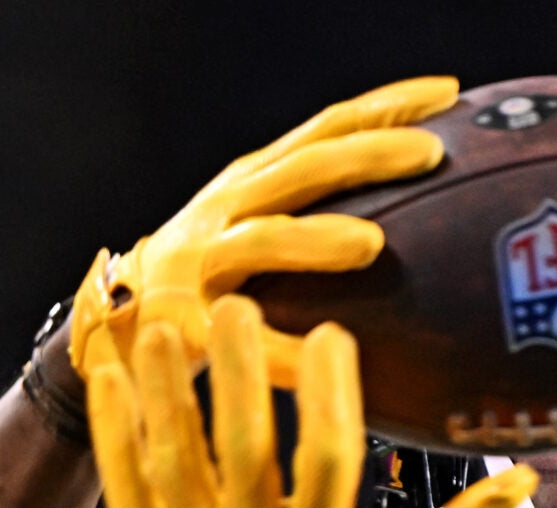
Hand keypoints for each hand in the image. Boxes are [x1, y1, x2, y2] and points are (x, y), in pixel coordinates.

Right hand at [68, 76, 455, 391]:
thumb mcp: (253, 225)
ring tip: (370, 244)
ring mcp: (199, 265)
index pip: (325, 131)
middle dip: (365, 155)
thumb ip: (314, 211)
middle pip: (303, 171)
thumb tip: (413, 213)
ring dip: (315, 241)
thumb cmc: (202, 278)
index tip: (448, 96)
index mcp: (251, 183)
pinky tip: (327, 362)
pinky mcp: (184, 326)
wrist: (107, 325)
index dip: (384, 108)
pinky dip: (285, 353)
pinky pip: (244, 340)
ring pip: (262, 243)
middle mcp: (226, 210)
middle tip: (430, 152)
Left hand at [87, 294, 536, 507]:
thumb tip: (521, 476)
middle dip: (239, 374)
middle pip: (242, 452)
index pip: (329, 464)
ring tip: (164, 325)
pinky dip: (114, 432)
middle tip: (237, 306)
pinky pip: (125, 489)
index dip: (334, 396)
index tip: (333, 335)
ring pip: (173, 463)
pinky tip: (109, 376)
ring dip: (166, 391)